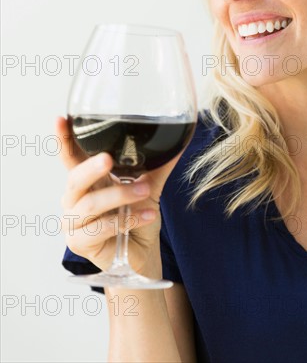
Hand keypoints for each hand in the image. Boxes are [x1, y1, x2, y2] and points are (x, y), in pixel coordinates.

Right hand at [56, 116, 182, 273]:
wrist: (141, 252)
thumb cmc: (136, 217)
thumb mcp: (148, 186)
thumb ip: (158, 165)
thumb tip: (179, 141)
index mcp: (87, 180)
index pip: (71, 156)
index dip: (64, 139)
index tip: (61, 119)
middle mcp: (74, 198)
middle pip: (75, 178)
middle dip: (91, 167)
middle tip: (108, 160)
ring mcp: (73, 221)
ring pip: (90, 204)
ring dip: (119, 196)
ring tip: (145, 191)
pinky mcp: (78, 242)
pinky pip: (100, 228)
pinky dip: (126, 220)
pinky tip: (147, 215)